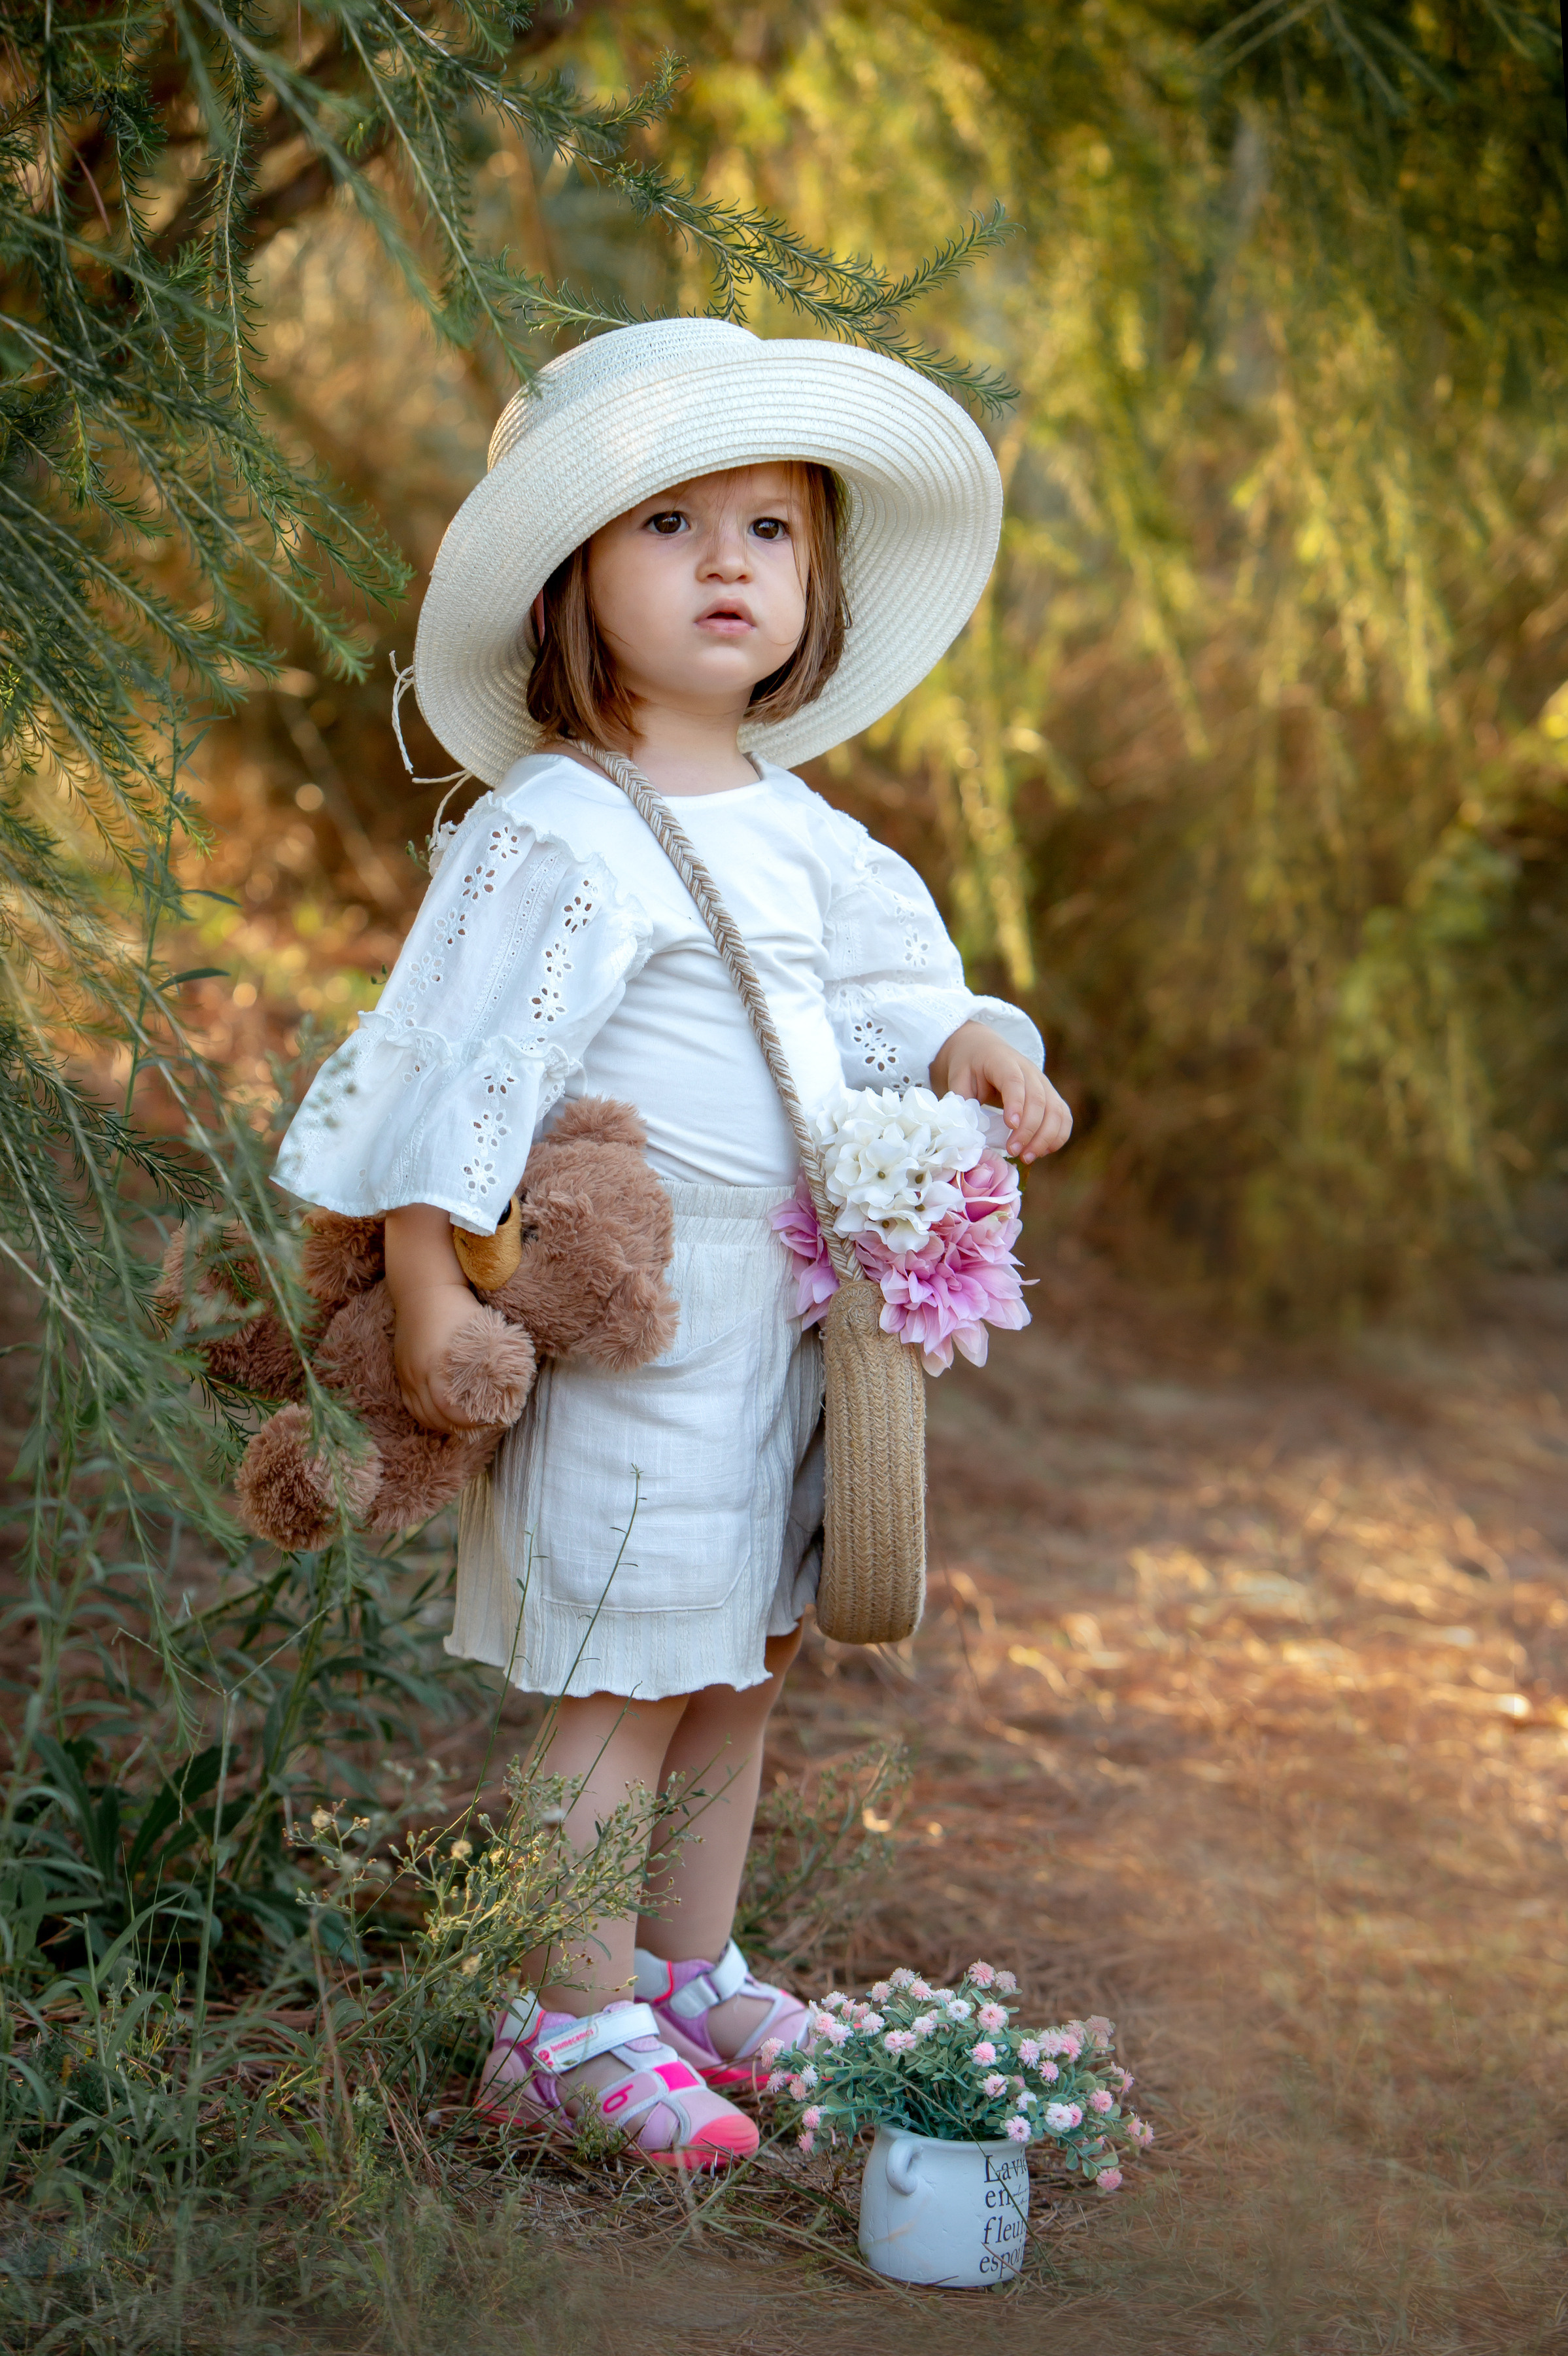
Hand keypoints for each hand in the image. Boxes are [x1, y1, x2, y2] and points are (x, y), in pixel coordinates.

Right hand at [391, 1282, 493, 1432]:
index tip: (489, 1419)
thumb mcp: (481, 1328)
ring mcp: (406, 1374)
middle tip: (482, 1425)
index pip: (448, 1408)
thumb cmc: (458, 1306)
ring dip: (443, 1424)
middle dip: (459, 1427)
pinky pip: (411, 1404)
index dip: (467, 1420)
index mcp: (437, 1363)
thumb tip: (518, 1377)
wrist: (422, 1289)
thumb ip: (495, 1354)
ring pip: (421, 1414)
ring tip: (464, 1424)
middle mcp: (417, 1372)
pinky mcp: (401, 1372)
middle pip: (434, 1416)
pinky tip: (443, 1416)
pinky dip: (427, 1415)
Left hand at [928, 1021, 1071, 1162]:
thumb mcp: (958, 1079)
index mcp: (1002, 1061)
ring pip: (1055, 1110)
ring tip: (1027, 1157)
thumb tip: (969, 1134)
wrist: (983, 1049)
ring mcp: (1043, 1083)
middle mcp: (1029, 1071)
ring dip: (1045, 1137)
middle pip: (1038, 1099)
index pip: (1014, 1081)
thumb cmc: (969, 1067)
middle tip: (1013, 1151)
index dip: (1016, 1103)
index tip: (1010, 1125)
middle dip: (1028, 1130)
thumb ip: (963, 1103)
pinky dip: (1058, 1136)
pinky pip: (1063, 1116)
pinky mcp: (1051, 1096)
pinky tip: (1043, 1151)